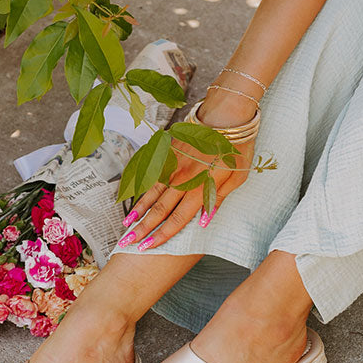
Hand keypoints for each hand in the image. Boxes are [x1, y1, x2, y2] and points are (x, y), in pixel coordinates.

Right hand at [118, 135, 255, 249]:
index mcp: (200, 188)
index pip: (177, 219)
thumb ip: (216, 199)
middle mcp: (182, 179)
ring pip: (151, 193)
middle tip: (127, 244)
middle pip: (159, 210)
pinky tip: (135, 197)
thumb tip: (203, 221)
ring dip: (138, 211)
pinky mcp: (168, 153)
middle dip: (142, 229)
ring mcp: (172, 165)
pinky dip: (142, 189)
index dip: (162, 235)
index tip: (148, 247)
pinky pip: (152, 175)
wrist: (226, 115)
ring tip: (126, 225)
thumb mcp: (236, 178)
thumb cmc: (235, 147)